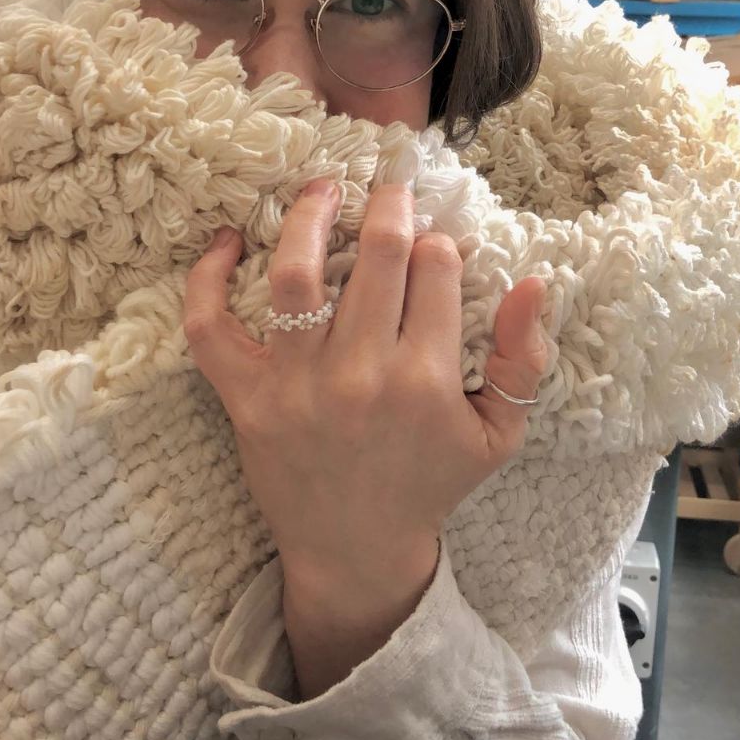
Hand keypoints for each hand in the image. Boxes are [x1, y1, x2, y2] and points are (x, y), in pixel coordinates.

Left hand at [184, 181, 549, 694]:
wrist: (355, 551)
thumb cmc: (428, 484)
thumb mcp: (498, 434)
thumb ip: (522, 360)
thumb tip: (533, 281)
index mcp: (426, 380)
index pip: (436, 271)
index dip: (437, 242)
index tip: (432, 242)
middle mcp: (361, 375)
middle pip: (378, 256)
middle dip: (389, 206)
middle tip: (388, 187)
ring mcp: (296, 385)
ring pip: (296, 274)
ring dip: (308, 217)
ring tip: (321, 190)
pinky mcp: (245, 398)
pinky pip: (209, 328)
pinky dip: (206, 278)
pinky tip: (225, 241)